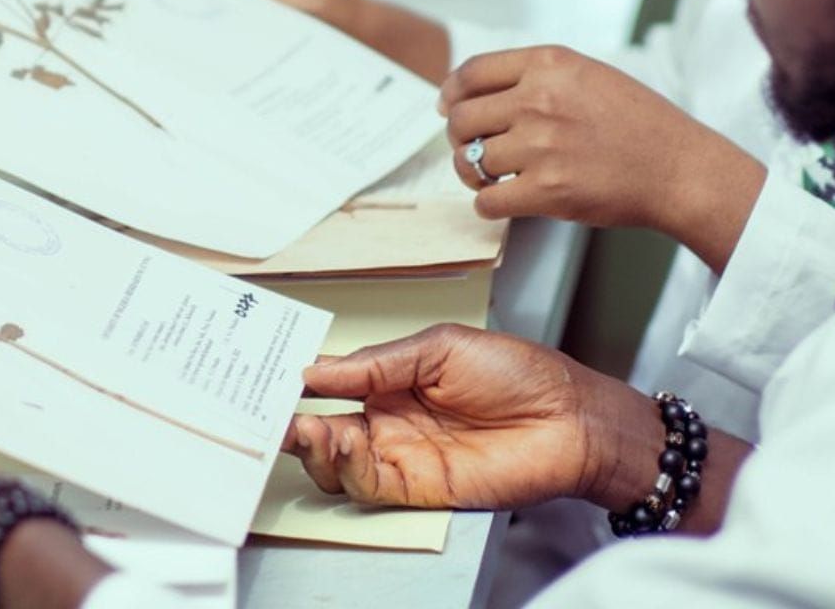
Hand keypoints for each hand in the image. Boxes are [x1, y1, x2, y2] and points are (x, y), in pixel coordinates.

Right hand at [284, 324, 655, 510]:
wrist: (567, 418)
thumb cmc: (518, 372)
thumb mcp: (440, 346)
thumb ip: (378, 362)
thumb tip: (320, 368)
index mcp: (394, 378)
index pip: (335, 382)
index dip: (302, 381)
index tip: (271, 374)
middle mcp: (391, 418)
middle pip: (326, 425)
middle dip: (293, 419)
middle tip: (267, 410)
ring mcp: (402, 454)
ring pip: (337, 459)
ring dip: (313, 444)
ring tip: (298, 427)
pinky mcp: (417, 488)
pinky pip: (367, 484)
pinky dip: (345, 467)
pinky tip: (339, 444)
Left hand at [439, 47, 765, 271]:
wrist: (679, 168)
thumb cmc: (639, 123)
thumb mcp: (588, 74)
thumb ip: (538, 76)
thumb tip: (479, 90)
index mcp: (549, 64)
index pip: (472, 72)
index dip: (451, 92)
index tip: (448, 106)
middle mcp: (540, 99)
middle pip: (462, 119)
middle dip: (458, 136)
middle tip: (470, 147)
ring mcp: (541, 146)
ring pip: (470, 160)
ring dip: (471, 172)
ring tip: (488, 175)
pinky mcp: (547, 191)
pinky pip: (487, 199)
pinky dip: (487, 203)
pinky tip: (502, 200)